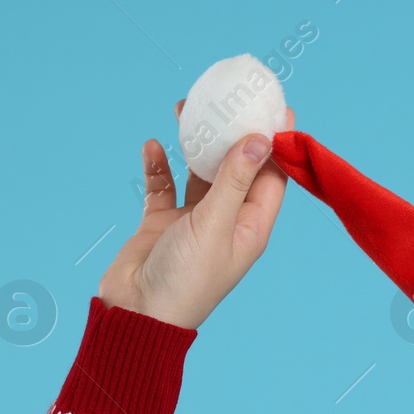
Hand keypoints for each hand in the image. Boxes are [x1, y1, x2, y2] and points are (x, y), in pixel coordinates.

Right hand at [97, 99, 296, 329]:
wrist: (137, 315)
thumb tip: (260, 139)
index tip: (276, 105)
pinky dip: (159, 166)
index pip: (272, 177)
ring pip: (199, 173)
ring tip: (187, 108)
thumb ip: (234, 180)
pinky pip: (163, 187)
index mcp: (250, 227)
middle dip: (232, 134)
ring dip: (194, 144)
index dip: (276, 141)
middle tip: (228, 97)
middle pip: (236, 168)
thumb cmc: (184, 280)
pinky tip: (154, 145)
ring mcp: (193, 223)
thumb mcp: (214, 224)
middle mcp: (226, 222)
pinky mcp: (161, 224)